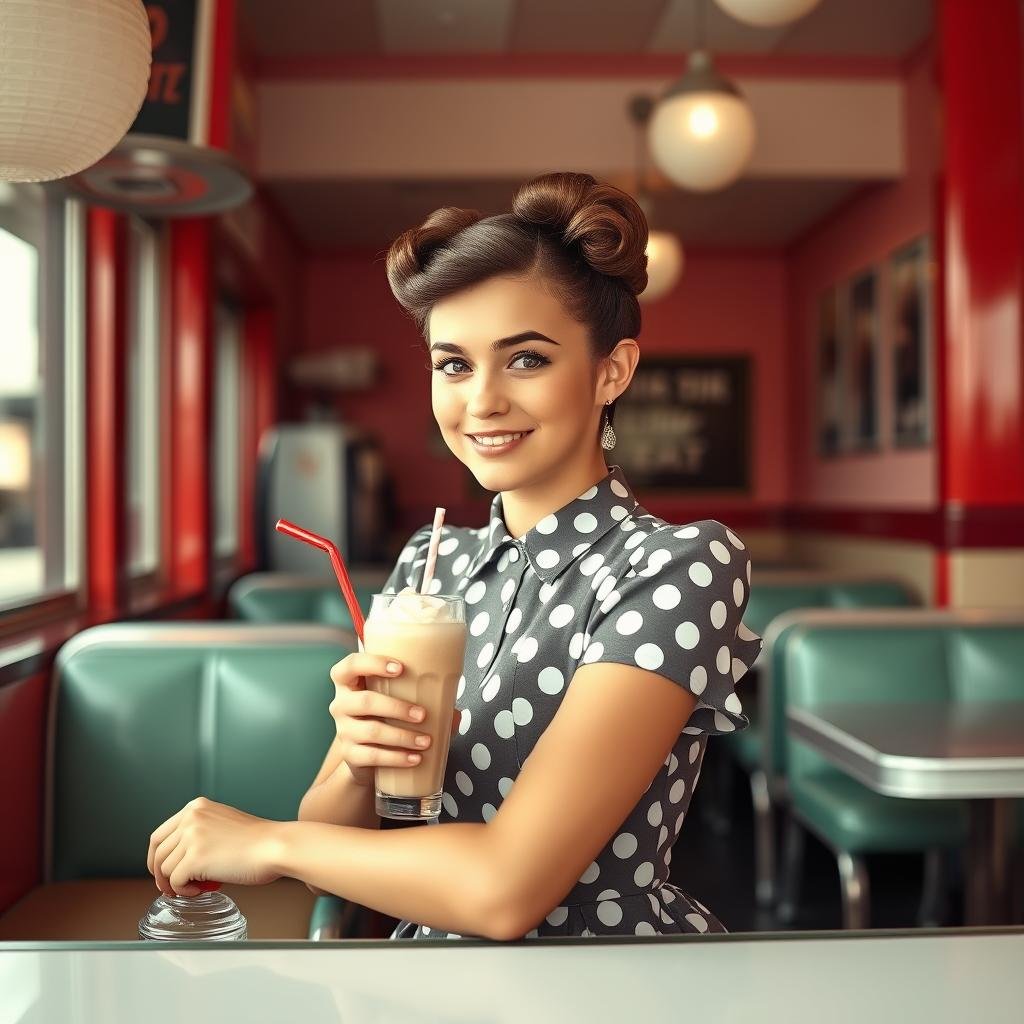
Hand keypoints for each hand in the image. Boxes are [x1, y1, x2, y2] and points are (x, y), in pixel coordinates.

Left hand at [147, 797, 282, 896]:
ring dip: (176, 884)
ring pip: (164, 869)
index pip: (160, 835)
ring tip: (197, 887)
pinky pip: (175, 882)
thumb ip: (200, 832)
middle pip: (157, 852)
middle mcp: (191, 817)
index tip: (163, 872)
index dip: (156, 858)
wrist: (275, 846)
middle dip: (160, 874)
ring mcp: (192, 836)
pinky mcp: (195, 858)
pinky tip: (202, 889)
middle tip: (171, 888)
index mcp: (196, 807)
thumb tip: (179, 858)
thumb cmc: (257, 841)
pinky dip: (185, 891)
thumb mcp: (222, 823)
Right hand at [329, 651, 461, 787]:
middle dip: (397, 707)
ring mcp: (344, 730)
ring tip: (426, 741)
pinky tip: (415, 758)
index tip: (400, 667)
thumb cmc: (382, 715)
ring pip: (372, 731)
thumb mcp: (395, 700)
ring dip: (403, 736)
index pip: (351, 665)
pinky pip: (373, 756)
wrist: (363, 755)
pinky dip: (397, 757)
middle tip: (423, 714)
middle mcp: (341, 704)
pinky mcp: (350, 754)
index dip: (372, 663)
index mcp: (350, 681)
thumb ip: (422, 699)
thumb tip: (455, 714)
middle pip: (365, 701)